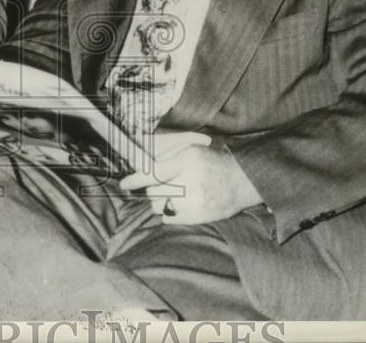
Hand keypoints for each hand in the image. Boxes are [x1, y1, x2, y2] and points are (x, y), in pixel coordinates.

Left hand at [119, 133, 262, 224]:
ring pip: (158, 205)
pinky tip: (183, 204)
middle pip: (153, 191)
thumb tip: (138, 164)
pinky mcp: (197, 217)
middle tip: (166, 184)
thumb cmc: (211, 162)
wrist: (241, 181)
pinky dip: (170, 211)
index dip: (136, 179)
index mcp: (187, 160)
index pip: (154, 172)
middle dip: (154, 188)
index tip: (124, 184)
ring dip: (161, 200)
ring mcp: (194, 201)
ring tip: (176, 193)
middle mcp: (190, 181)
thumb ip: (165, 155)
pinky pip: (168, 217)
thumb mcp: (190, 148)